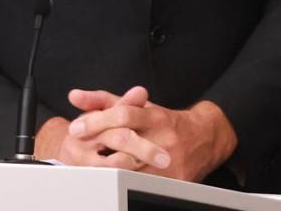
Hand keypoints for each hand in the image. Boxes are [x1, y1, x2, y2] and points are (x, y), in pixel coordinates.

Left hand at [40, 86, 238, 181]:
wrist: (205, 137)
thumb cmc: (164, 122)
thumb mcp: (138, 107)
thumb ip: (104, 101)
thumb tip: (75, 96)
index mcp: (154, 116)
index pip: (124, 114)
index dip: (98, 120)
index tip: (76, 128)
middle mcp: (163, 136)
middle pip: (126, 140)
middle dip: (98, 144)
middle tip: (75, 149)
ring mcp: (170, 159)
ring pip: (132, 166)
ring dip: (106, 168)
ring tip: (87, 168)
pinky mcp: (176, 179)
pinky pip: (144, 183)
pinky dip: (124, 183)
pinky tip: (110, 181)